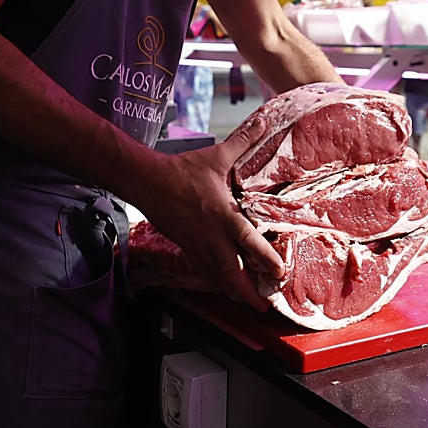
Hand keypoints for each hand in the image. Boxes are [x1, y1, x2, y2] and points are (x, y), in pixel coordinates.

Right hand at [142, 116, 283, 310]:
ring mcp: (197, 246)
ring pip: (217, 278)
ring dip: (233, 292)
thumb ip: (243, 142)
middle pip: (232, 274)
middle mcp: (212, 237)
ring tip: (250, 304)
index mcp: (223, 216)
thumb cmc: (183, 171)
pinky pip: (203, 272)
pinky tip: (224, 289)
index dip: (266, 260)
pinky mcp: (186, 249)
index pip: (249, 243)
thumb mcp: (217, 156)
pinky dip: (215, 284)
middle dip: (248, 294)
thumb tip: (262, 121)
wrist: (147, 182)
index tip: (280, 273)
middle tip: (265, 306)